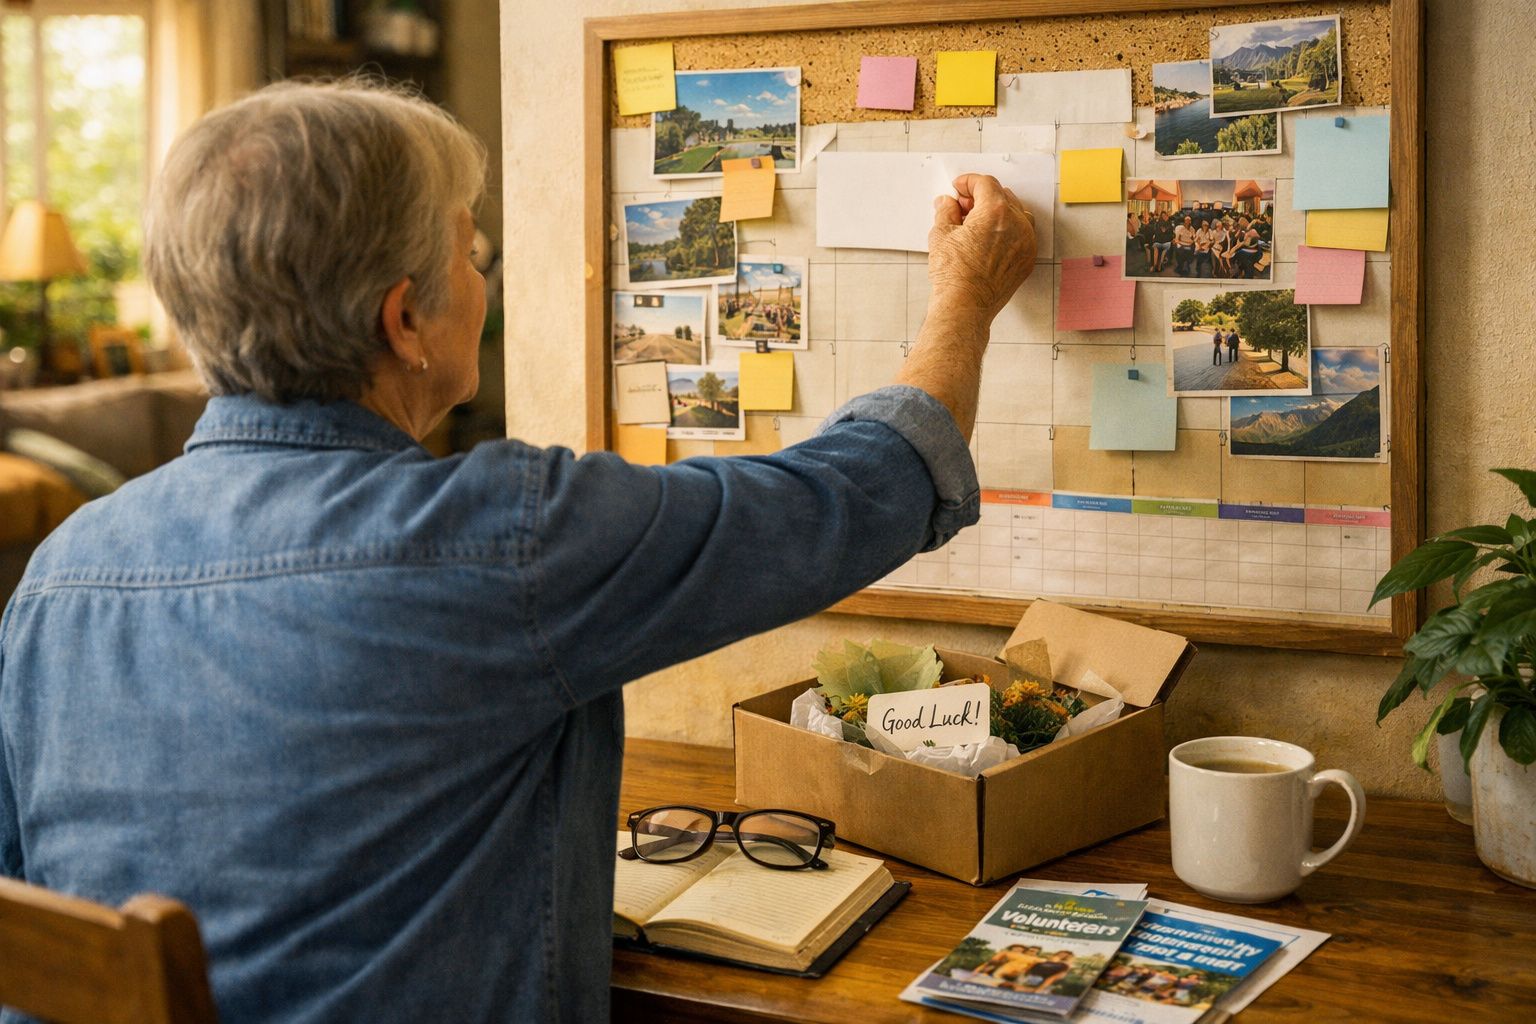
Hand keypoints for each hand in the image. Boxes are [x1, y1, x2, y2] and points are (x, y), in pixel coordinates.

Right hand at [927, 173, 1037, 325]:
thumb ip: (946, 211)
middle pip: (1002, 196)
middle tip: (963, 207)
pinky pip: (1022, 235)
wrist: (964, 306)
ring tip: (977, 223)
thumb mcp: (941, 235)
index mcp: (995, 212)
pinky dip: (1008, 231)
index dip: (968, 182)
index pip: (985, 183)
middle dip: (981, 197)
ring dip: (998, 212)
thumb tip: (947, 204)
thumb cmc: (954, 276)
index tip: (959, 188)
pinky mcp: (1026, 260)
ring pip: (1016, 214)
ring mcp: (1025, 243)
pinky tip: (990, 239)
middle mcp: (1016, 224)